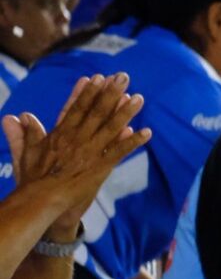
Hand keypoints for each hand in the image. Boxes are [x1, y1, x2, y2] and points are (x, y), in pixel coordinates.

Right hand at [6, 74, 148, 232]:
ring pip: (111, 127)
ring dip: (126, 112)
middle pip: (96, 112)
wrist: (42, 201)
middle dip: (110, 93)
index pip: (76, 108)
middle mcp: (77, 139)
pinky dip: (133, 142)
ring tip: (139, 97)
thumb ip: (22, 134)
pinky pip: (120, 151)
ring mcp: (90, 152)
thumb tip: (15, 116)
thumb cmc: (33, 179)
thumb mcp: (26, 153)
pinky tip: (147, 132)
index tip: (97, 77)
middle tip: (123, 76)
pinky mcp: (101, 166)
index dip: (87, 92)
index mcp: (61, 134)